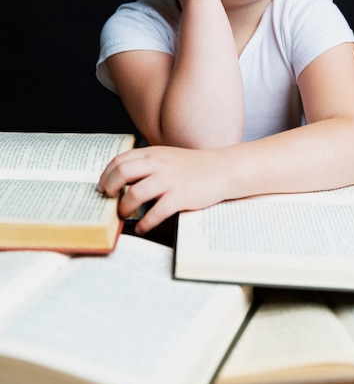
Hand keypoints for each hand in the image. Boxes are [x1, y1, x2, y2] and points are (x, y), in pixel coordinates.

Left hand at [97, 145, 226, 234]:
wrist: (221, 169)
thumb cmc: (193, 166)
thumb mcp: (166, 157)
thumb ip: (147, 164)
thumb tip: (122, 179)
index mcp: (152, 154)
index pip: (119, 161)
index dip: (106, 175)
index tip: (102, 187)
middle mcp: (158, 165)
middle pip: (121, 173)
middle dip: (108, 189)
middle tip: (108, 200)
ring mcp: (169, 180)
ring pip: (135, 194)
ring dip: (124, 208)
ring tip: (123, 215)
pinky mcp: (180, 197)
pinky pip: (156, 213)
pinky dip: (145, 224)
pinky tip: (143, 229)